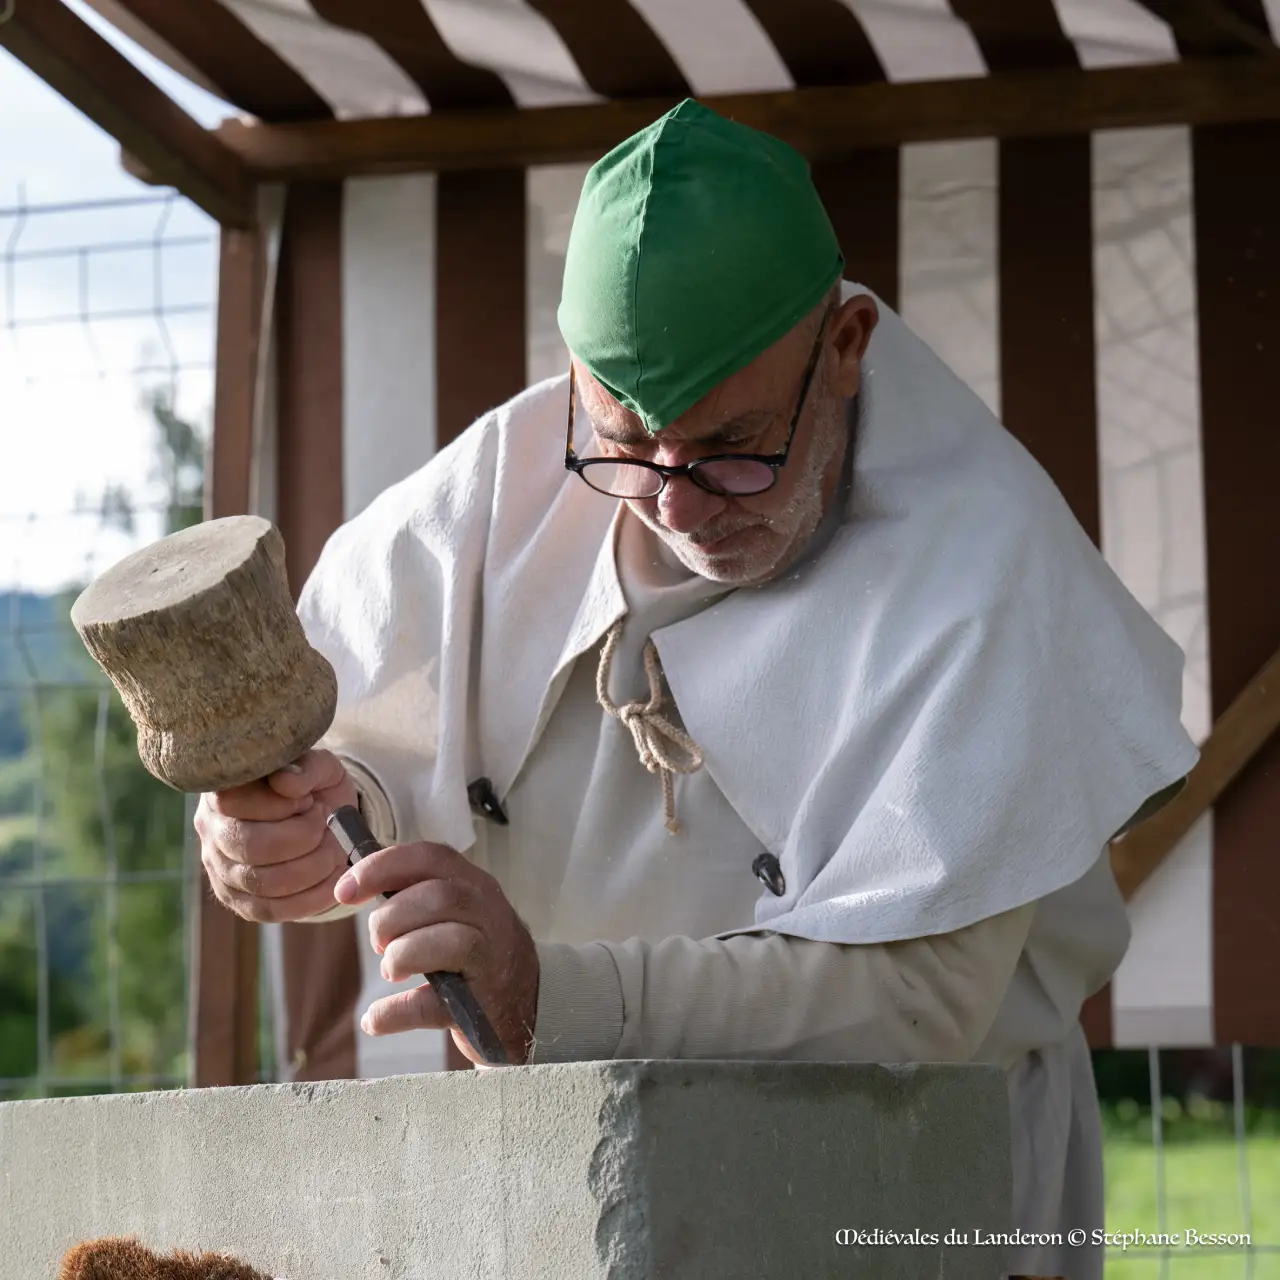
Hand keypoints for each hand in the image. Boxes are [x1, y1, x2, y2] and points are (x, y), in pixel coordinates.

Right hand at [194, 749, 357, 922]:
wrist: (324, 816)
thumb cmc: (315, 786)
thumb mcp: (320, 765)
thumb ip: (306, 766)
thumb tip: (285, 783)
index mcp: (221, 790)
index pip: (236, 803)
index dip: (284, 805)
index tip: (310, 800)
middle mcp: (211, 830)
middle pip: (251, 847)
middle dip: (303, 837)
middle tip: (326, 823)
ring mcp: (220, 869)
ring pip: (263, 883)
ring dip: (313, 867)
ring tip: (332, 848)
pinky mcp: (238, 900)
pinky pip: (271, 910)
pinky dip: (312, 898)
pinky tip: (334, 878)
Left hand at [334, 843, 539, 1065]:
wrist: (528, 1002)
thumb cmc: (478, 951)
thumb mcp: (458, 911)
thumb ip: (417, 895)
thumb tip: (353, 886)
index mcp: (474, 886)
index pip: (430, 858)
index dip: (383, 867)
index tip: (345, 890)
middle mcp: (487, 915)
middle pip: (437, 898)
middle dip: (391, 919)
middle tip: (379, 942)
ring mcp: (489, 959)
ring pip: (447, 942)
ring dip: (400, 955)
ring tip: (392, 970)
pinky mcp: (480, 1005)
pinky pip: (432, 1005)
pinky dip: (395, 1011)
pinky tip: (376, 1017)